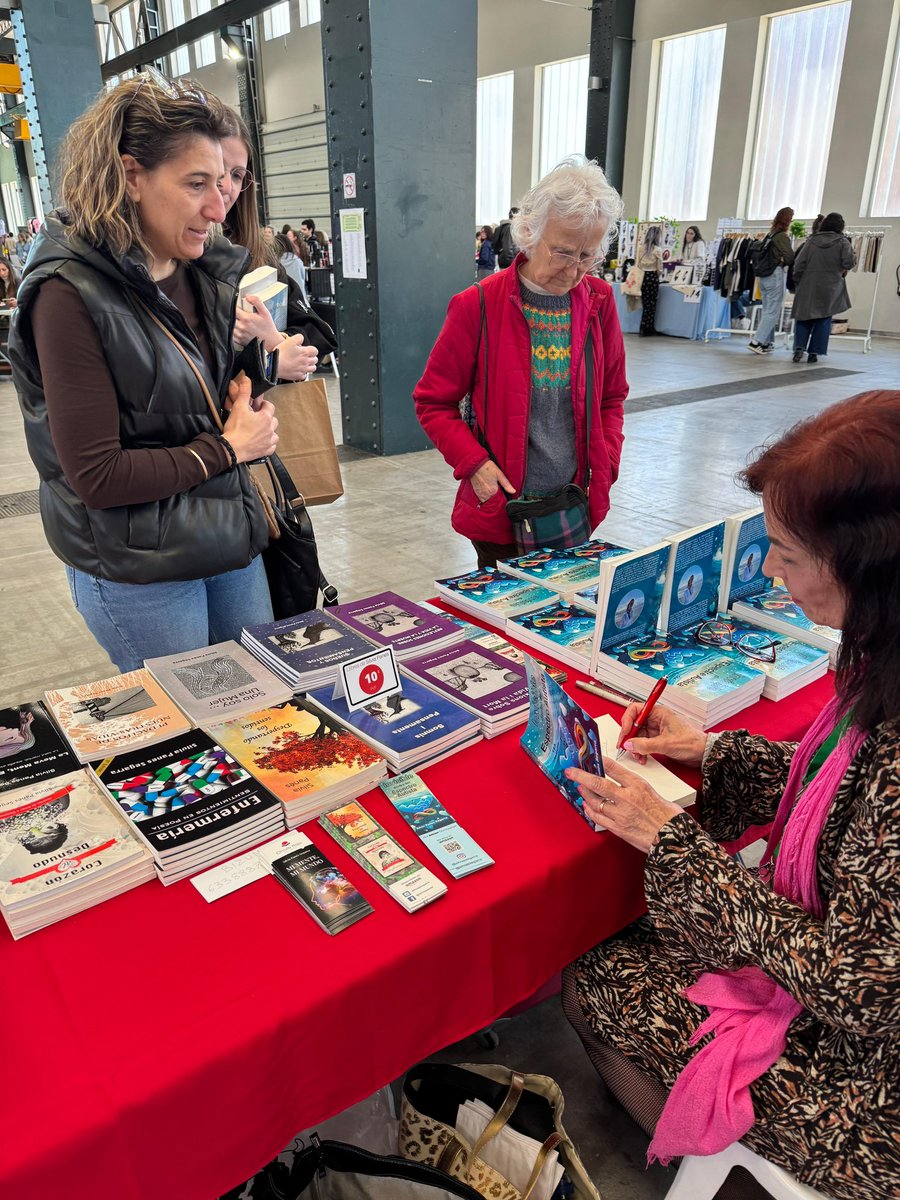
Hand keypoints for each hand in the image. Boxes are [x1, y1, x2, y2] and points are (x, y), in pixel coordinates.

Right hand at [222, 375, 277, 461]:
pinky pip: (271, 446)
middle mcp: (270, 429)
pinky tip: (261, 442)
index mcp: (265, 417)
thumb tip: (247, 379)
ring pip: (274, 434)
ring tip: (259, 430)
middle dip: (267, 418)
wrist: (231, 449)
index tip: (258, 406)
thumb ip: (244, 392)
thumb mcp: (238, 407)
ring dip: (269, 431)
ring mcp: (269, 441)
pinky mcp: (266, 451)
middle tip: (257, 418)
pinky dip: (268, 444)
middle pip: (273, 420)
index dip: (264, 405)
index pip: (270, 406)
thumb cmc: (235, 428)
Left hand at [233, 295, 279, 348]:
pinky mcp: (238, 340)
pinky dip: (233, 329)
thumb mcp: (265, 312)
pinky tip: (240, 328)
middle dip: (233, 313)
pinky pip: (231, 333)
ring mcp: (239, 334)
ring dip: (232, 321)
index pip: (233, 308)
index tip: (238, 305)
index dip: (234, 305)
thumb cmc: (268, 327)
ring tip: (240, 321)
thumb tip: (248, 296)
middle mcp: (241, 327)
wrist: (271, 341)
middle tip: (240, 313)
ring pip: (229, 325)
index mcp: (246, 319)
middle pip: (230, 316)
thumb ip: (257, 302)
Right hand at [273, 332, 317, 378]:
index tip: (308, 349)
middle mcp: (305, 362)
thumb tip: (302, 338)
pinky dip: (303, 373)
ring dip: (310, 365)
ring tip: (305, 363)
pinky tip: (299, 370)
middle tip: (307, 356)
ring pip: (312, 368)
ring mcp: (302, 370)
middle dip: (312, 357)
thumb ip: (298, 338)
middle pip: (315, 360)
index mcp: (305, 353)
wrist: (274, 365)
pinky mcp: (298, 376)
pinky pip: (305, 376)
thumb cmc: (281, 353)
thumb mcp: (290, 340)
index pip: (315, 351)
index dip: (312, 349)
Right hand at [470, 460, 514, 503]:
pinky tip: (486, 490)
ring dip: (490, 498)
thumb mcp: (499, 474)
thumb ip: (506, 484)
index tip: (503, 492)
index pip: (500, 499)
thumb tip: (513, 491)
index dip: (503, 496)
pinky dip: (485, 497)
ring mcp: (481, 494)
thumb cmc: (487, 467)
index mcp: (493, 491)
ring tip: (491, 490)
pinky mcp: (476, 493)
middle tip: (497, 490)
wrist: (475, 465)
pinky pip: (482, 499)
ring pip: (487, 501)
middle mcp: (486, 494)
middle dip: (496, 497)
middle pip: (494, 501)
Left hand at [566, 759, 683, 853]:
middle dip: (581, 776)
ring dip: (584, 793)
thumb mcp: (652, 791)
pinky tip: (587, 805)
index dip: (598, 761)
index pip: (613, 768)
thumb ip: (634, 787)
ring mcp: (621, 814)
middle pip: (598, 783)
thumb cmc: (668, 816)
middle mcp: (627, 798)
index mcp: (638, 785)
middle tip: (570, 771)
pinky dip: (590, 810)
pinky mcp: (618, 828)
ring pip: (595, 801)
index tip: (589, 757)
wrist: (673, 838)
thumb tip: (619, 783)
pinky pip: (598, 818)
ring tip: (580, 787)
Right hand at [617, 702, 706, 767]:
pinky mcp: (657, 740)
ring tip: (637, 755)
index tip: (625, 733)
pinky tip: (642, 757)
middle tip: (625, 746)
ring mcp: (656, 730)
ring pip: (637, 735)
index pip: (635, 710)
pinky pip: (643, 743)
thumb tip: (629, 744)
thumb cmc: (692, 742)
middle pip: (634, 723)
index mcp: (658, 712)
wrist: (703, 754)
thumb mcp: (666, 744)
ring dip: (634, 746)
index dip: (627, 720)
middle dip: (629, 736)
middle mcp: (656, 719)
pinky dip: (640, 750)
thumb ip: (645, 744)